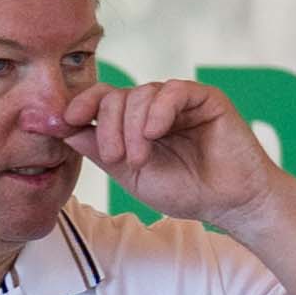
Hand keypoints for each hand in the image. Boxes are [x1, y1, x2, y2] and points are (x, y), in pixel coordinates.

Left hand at [65, 72, 293, 228]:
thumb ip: (101, 151)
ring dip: (133, 128)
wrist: (229, 203)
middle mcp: (155, 107)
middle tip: (117, 158)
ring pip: (141, 93)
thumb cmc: (185, 191)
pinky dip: (159, 111)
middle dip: (109, 127)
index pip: (102, 100)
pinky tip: (156, 133)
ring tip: (140, 159)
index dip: (81, 105)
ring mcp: (180, 101)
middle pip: (116, 96)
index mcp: (135, 122)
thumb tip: (65, 129)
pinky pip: (173, 91)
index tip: (65, 122)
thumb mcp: (130, 175)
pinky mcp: (205, 98)